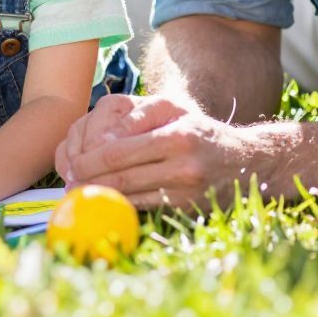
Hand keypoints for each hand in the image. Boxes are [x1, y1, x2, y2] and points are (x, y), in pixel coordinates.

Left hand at [56, 94, 261, 209]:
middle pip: (121, 173)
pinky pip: (145, 206)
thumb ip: (136, 117)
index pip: (119, 147)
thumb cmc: (199, 130)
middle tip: (68, 181)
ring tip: (79, 192)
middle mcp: (182, 159)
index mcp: (175, 130)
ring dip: (100, 195)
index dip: (90, 157)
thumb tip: (100, 140)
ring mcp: (186, 186)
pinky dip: (122, 205)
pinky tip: (106, 202)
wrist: (249, 162)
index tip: (72, 162)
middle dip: (88, 178)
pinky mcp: (188, 206)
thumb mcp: (173, 110)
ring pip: (131, 193)